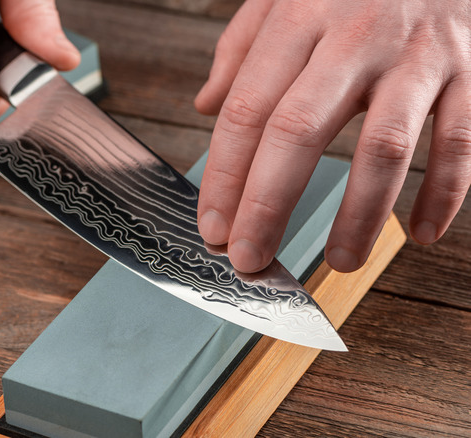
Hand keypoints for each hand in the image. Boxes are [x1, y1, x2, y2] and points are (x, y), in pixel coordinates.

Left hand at [194, 0, 470, 272]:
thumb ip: (240, 48)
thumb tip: (204, 105)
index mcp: (298, 18)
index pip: (247, 110)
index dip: (225, 176)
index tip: (213, 227)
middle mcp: (354, 37)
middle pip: (300, 132)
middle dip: (268, 205)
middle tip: (250, 259)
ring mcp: (417, 55)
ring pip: (384, 147)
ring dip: (360, 215)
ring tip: (339, 261)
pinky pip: (461, 141)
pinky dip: (446, 192)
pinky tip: (423, 233)